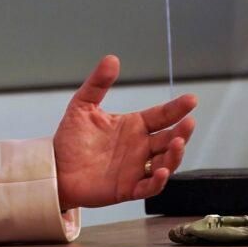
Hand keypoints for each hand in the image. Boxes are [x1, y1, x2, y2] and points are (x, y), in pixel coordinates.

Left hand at [53, 55, 196, 208]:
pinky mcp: (128, 188)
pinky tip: (160, 171)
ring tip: (178, 142)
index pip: (161, 116)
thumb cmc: (71, 138)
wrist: (55, 167)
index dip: (177, 108)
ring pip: (166, 162)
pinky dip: (158, 181)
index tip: (192, 99)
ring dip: (175, 155)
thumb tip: (112, 58)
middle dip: (182, 132)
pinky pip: (149, 187)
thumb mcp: (82, 105)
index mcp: (134, 126)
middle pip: (169, 139)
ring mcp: (136, 168)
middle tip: (189, 123)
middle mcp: (140, 147)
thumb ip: (98, 83)